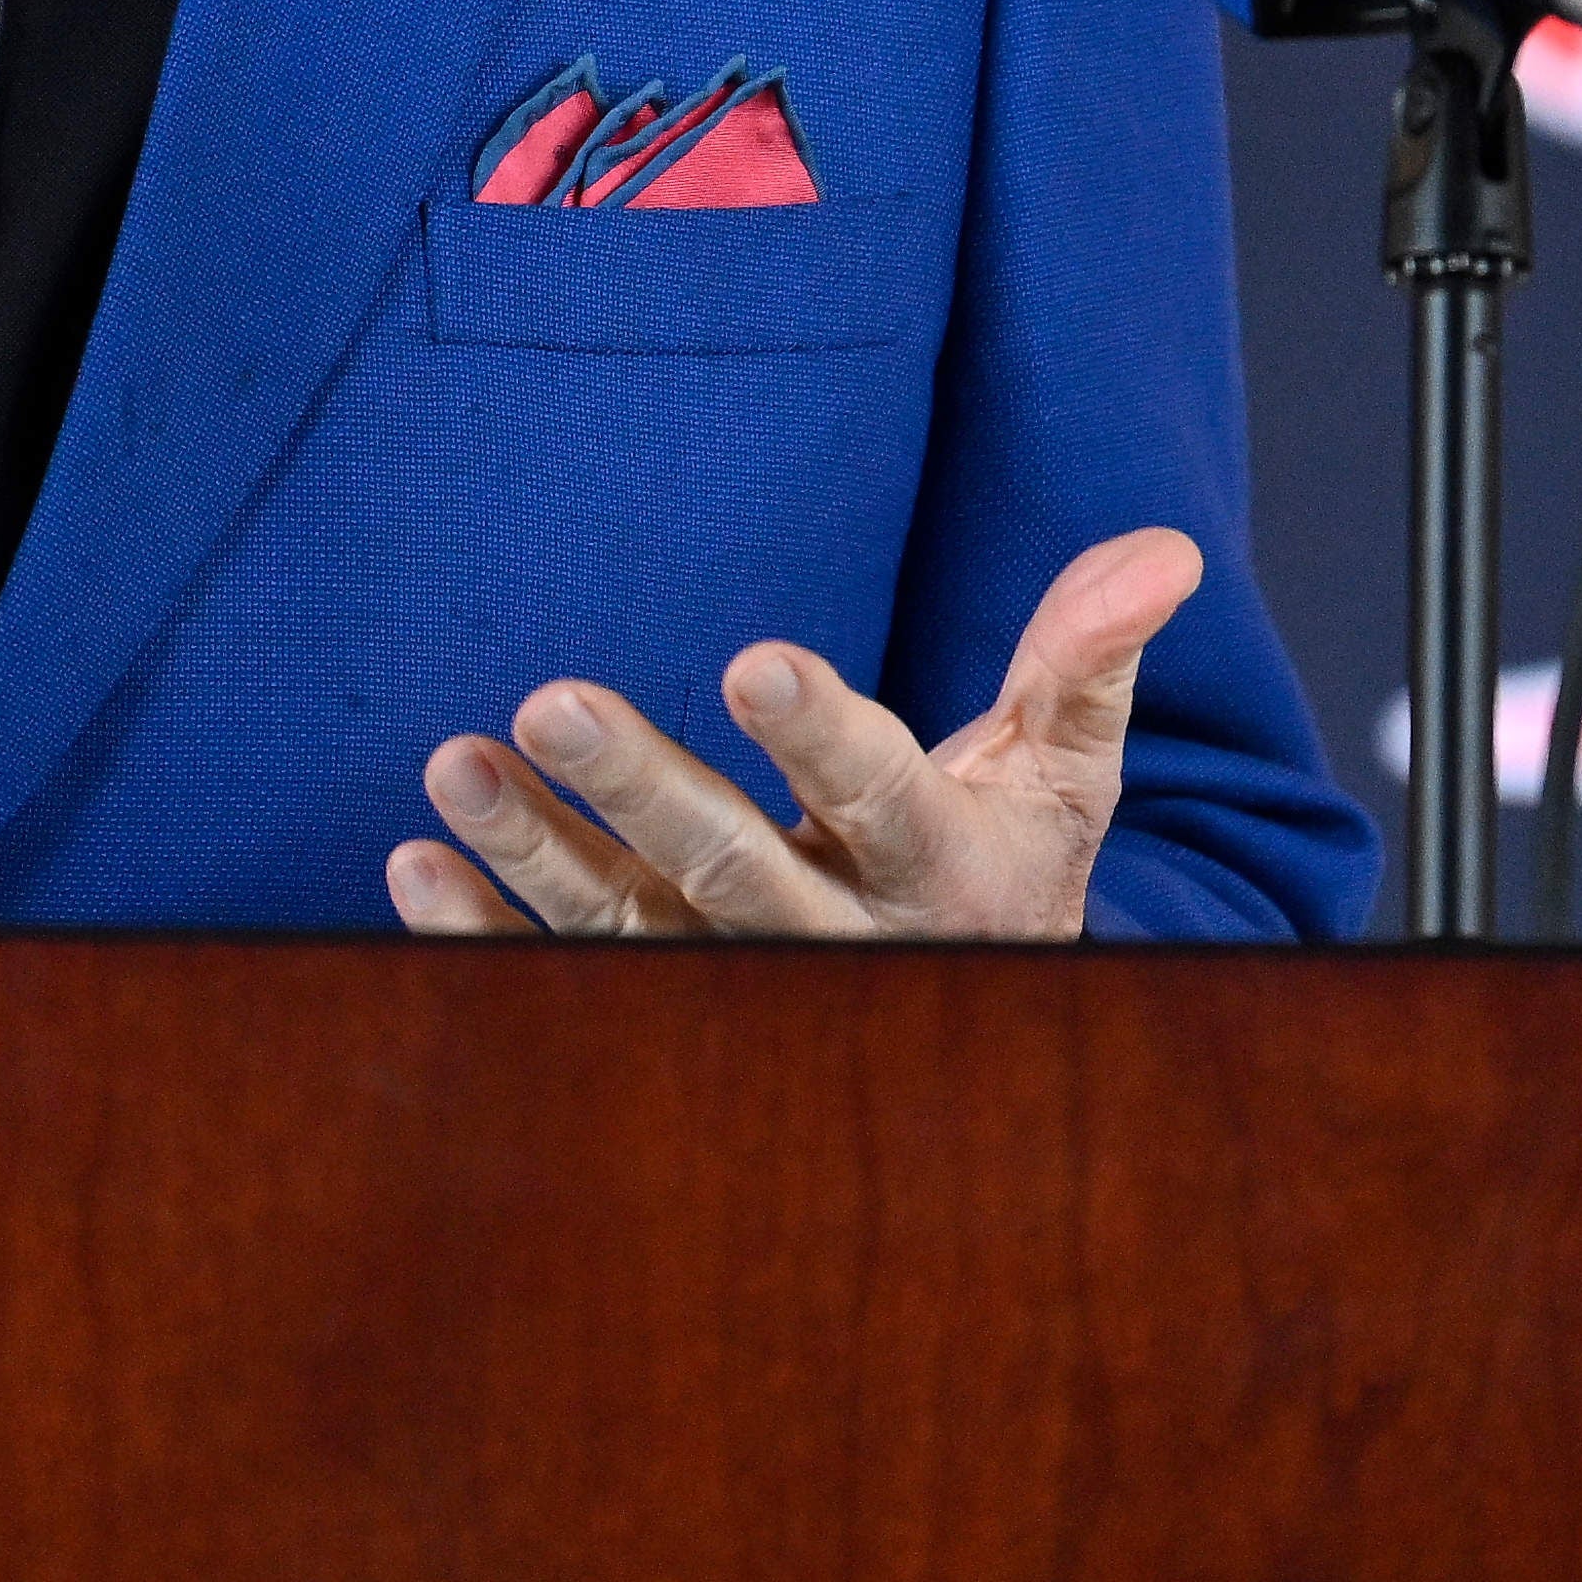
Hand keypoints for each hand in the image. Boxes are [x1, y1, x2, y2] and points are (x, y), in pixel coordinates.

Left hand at [387, 528, 1204, 944]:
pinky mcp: (646, 1011)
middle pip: (732, 867)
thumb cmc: (1002, 861)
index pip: (880, 792)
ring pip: (623, 929)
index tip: (751, 655)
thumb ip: (1088, 658)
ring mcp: (730, 988)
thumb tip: (1163, 548)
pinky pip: (554, 982)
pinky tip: (418, 863)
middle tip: (550, 699)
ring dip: (531, 853)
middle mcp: (831, 946)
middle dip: (642, 786)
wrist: (959, 1033)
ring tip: (451, 764)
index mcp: (942, 874)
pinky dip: (480, 934)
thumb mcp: (1063, 772)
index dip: (819, 732)